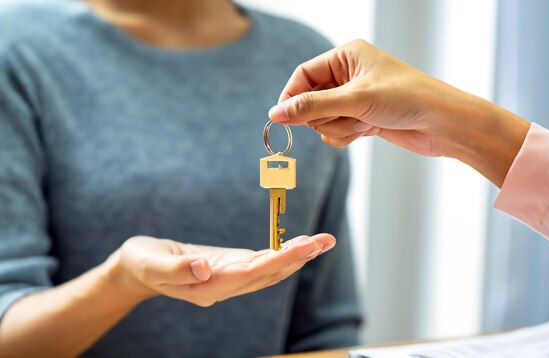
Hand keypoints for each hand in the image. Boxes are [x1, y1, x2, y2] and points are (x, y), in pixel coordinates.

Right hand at [107, 234, 334, 306]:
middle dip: (299, 257)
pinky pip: (261, 262)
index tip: (305, 247)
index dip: (280, 260)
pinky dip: (282, 253)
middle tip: (326, 241)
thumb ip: (175, 269)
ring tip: (321, 241)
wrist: (139, 268)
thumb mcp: (150, 264)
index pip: (252, 274)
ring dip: (296, 256)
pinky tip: (299, 245)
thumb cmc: (142, 264)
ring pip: (269, 269)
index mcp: (208, 287)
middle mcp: (225, 286)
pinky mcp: (231, 267)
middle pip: (269, 273)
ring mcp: (230, 278)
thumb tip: (204, 269)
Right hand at [268, 39, 529, 186]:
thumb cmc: (407, 98)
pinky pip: (337, 131)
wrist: (442, 124)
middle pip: (311, 100)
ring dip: (340, 127)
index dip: (292, 97)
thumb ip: (312, 107)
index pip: (304, 74)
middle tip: (346, 116)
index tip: (282, 118)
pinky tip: (368, 131)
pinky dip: (347, 135)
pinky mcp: (363, 118)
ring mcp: (355, 98)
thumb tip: (276, 113)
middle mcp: (349, 74)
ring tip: (365, 123)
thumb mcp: (355, 100)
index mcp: (347, 56)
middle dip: (325, 115)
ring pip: (324, 119)